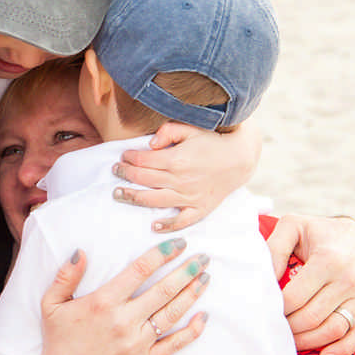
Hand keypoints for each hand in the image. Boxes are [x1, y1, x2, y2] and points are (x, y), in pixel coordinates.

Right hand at [30, 239, 209, 354]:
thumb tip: (80, 251)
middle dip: (186, 270)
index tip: (178, 243)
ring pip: (172, 314)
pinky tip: (204, 316)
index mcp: (103, 302)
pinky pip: (174, 344)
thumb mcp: (51, 304)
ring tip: (206, 277)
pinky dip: (192, 331)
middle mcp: (123, 321)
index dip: (162, 254)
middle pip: (163, 290)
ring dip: (192, 294)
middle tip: (203, 257)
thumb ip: (65, 276)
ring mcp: (136, 342)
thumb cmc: (60, 339)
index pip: (139, 270)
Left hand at [112, 121, 260, 230]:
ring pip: (154, 200)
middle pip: (144, 179)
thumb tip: (151, 144)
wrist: (240, 158)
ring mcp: (189, 196)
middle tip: (115, 171)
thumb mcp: (191, 129)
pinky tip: (154, 226)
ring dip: (133, 198)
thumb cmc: (212, 142)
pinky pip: (182, 220)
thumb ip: (168, 131)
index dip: (129, 158)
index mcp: (177, 159)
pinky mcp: (200, 208)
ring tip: (118, 195)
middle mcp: (180, 180)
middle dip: (125, 174)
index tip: (123, 156)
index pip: (143, 160)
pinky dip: (167, 225)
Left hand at [266, 213, 354, 354]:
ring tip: (289, 341)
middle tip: (272, 329)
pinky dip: (341, 351)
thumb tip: (265, 279)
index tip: (263, 311)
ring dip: (307, 341)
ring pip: (332, 330)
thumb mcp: (293, 226)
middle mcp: (348, 281)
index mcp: (328, 261)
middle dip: (288, 328)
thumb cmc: (318, 233)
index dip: (276, 309)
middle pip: (311, 317)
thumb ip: (275, 247)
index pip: (295, 297)